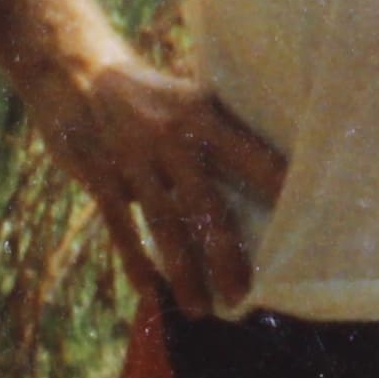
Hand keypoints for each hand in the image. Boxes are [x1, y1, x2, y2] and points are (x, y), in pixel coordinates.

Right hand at [28, 50, 285, 318]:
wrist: (73, 68)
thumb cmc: (147, 94)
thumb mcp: (187, 99)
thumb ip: (218, 135)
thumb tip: (265, 176)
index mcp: (202, 116)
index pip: (250, 158)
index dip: (275, 190)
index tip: (305, 224)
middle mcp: (170, 140)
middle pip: (207, 207)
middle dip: (226, 256)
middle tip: (246, 295)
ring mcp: (132, 160)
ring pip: (165, 227)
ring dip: (183, 272)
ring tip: (200, 309)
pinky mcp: (99, 176)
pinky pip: (121, 228)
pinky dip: (136, 262)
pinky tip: (149, 292)